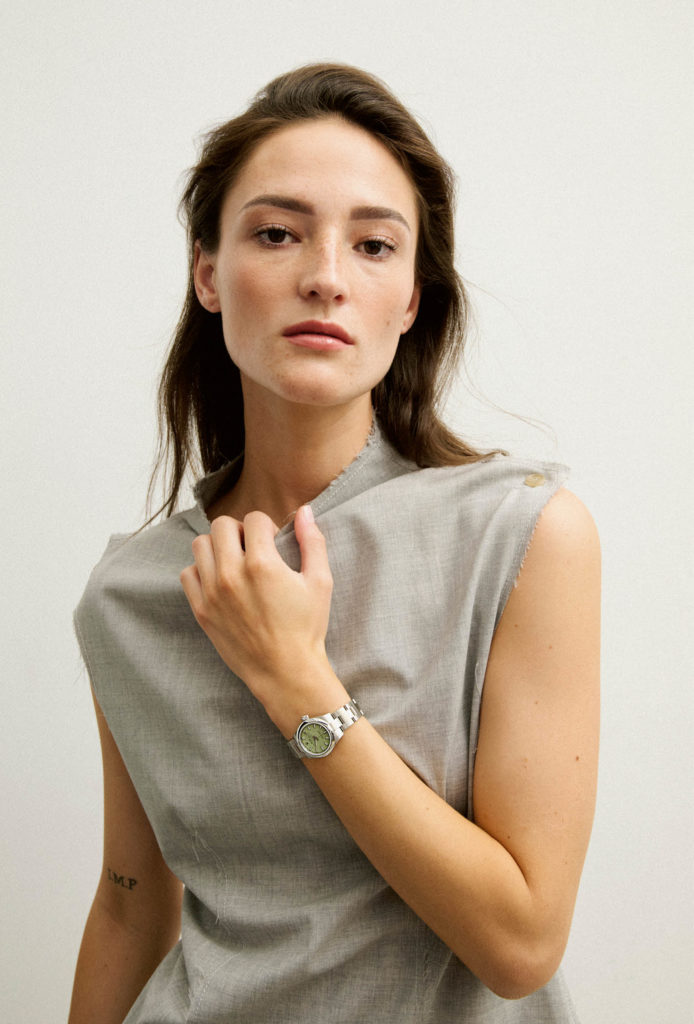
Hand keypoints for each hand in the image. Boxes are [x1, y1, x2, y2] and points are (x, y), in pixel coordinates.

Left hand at [180, 505, 335, 715]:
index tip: (273, 541)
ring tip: (235, 562)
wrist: (285, 672)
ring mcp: (212, 593)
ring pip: (200, 545)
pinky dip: (202, 571)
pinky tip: (220, 581)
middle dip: (239, 529)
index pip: (254, 518)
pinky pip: (188, 573)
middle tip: (252, 548)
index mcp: (262, 564)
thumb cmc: (307, 628)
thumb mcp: (320, 582)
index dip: (267, 526)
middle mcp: (231, 574)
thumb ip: (312, 542)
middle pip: (221, 525)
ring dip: (218, 546)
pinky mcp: (201, 610)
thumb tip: (305, 511)